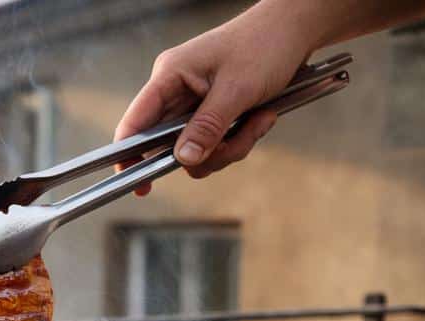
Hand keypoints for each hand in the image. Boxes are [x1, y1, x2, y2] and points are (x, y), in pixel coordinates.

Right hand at [114, 7, 314, 193]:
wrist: (295, 30)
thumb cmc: (265, 44)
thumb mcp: (237, 89)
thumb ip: (207, 127)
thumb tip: (183, 159)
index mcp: (169, 76)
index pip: (135, 123)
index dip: (129, 156)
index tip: (139, 186)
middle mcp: (176, 92)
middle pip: (170, 145)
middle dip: (207, 152)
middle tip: (235, 142)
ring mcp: (194, 104)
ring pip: (197, 150)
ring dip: (229, 147)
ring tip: (258, 121)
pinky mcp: (212, 112)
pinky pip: (216, 143)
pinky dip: (239, 139)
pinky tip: (260, 117)